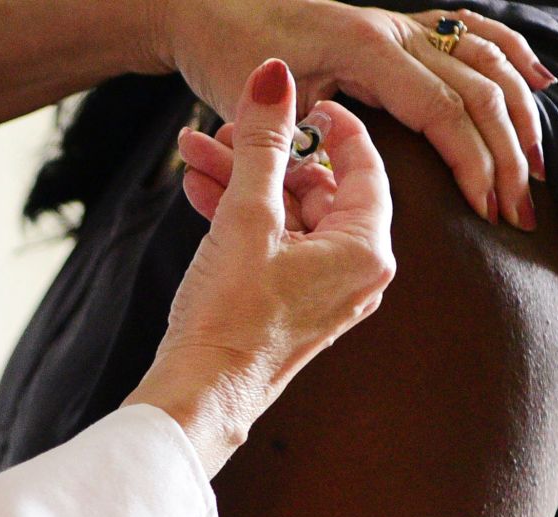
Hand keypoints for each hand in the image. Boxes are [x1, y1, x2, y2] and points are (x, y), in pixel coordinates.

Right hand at [125, 59, 393, 474]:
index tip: (299, 100)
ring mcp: (323, 294)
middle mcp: (356, 274)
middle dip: (265, 156)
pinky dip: (241, 219)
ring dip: (242, 183)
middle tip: (225, 129)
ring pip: (288, 217)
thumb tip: (275, 80)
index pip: (365, 165)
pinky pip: (274, 246)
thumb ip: (262, 143)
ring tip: (193, 157)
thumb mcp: (246, 216)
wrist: (200, 395)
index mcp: (365, 251)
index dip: (330, 126)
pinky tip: (199, 193)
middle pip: (318, 190)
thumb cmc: (231, 317)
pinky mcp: (290, 308)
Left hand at [147, 1, 550, 229]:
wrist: (209, 11)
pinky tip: (540, 81)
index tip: (488, 210)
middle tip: (519, 210)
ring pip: (486, 58)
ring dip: (519, 113)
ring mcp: (397, 22)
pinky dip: (510, 54)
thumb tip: (347, 178)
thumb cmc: (226, 60)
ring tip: (537, 166)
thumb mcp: (260, 109)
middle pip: (478, 90)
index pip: (443, 112)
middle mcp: (391, 29)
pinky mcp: (395, 25)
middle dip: (507, 154)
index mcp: (364, 49)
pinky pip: (468, 32)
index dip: (473, 164)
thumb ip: (305, 140)